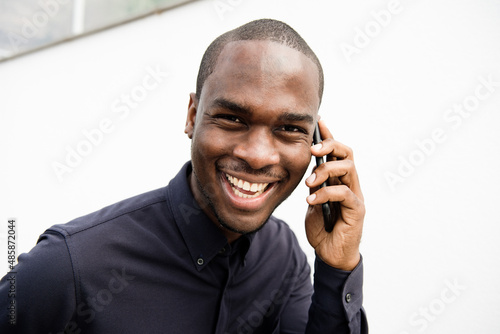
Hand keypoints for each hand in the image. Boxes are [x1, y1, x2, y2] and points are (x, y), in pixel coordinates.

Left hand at [305, 120, 364, 270]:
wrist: (330, 254)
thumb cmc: (322, 228)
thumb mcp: (313, 202)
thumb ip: (314, 186)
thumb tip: (309, 170)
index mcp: (338, 179)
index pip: (336, 152)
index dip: (329, 135)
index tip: (319, 121)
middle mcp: (350, 183)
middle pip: (347, 153)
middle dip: (330, 144)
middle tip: (312, 149)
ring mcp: (355, 195)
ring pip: (348, 168)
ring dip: (325, 170)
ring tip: (309, 182)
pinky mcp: (357, 210)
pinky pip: (344, 193)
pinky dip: (325, 193)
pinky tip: (311, 201)